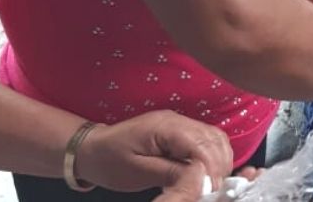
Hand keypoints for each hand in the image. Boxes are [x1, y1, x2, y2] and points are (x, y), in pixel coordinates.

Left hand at [75, 110, 234, 200]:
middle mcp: (178, 120)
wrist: (92, 149)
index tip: (211, 191)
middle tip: (213, 191)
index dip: (211, 169)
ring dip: (220, 162)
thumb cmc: (109, 160)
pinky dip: (214, 158)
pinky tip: (209, 174)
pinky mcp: (181, 133)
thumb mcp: (137, 172)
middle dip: (219, 167)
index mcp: (165, 127)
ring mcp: (181, 124)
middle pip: (214, 139)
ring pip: (216, 139)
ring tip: (212, 185)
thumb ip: (172, 174)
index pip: (201, 144)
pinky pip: (208, 142)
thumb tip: (201, 180)